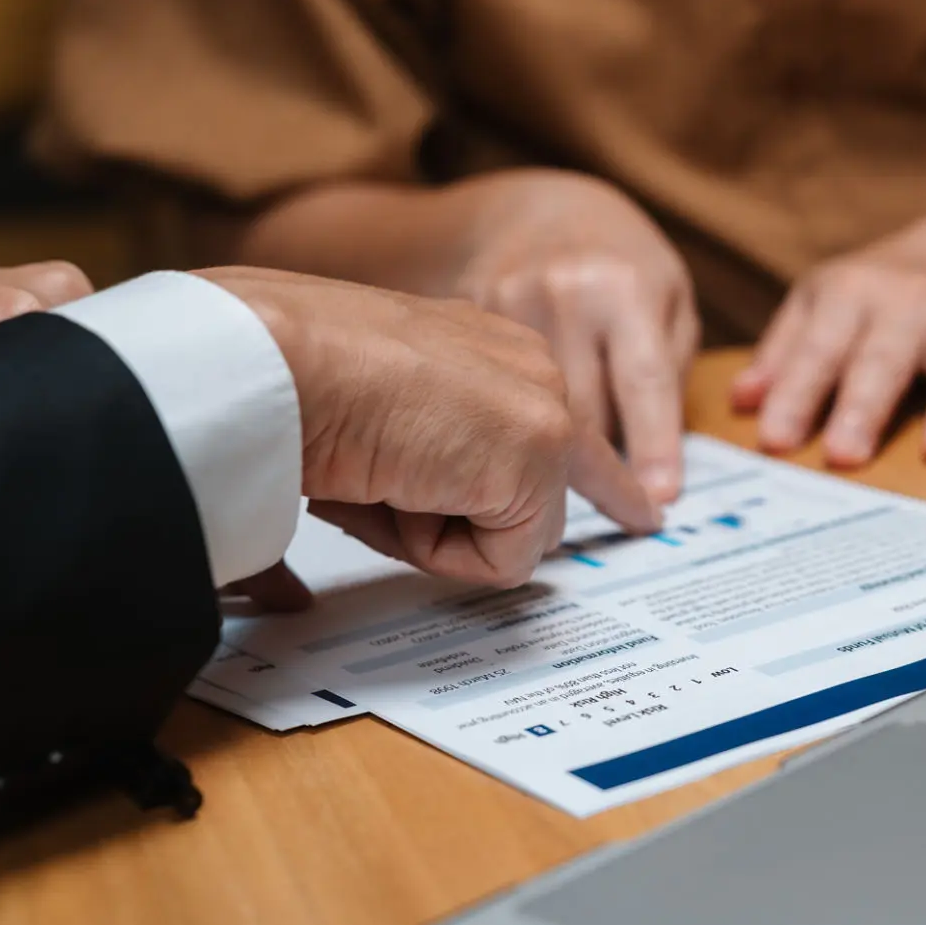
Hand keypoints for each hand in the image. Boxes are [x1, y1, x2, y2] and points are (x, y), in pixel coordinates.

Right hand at [196, 269, 661, 590]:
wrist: (279, 356)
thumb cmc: (287, 384)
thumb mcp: (359, 427)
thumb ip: (388, 479)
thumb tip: (314, 579)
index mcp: (481, 346)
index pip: (558, 423)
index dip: (603, 477)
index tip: (646, 511)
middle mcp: (525, 364)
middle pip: (555, 487)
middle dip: (497, 523)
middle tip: (470, 500)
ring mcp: (542, 407)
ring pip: (514, 533)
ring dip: (434, 531)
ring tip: (378, 473)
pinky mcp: (539, 455)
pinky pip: (501, 560)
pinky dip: (436, 548)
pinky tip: (400, 486)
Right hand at [448, 172, 698, 505]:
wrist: (533, 210)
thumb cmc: (618, 262)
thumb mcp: (668, 296)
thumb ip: (669, 367)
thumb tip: (657, 461)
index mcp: (622, 287)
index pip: (643, 381)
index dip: (653, 447)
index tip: (660, 503)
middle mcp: (562, 293)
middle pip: (582, 412)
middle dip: (601, 470)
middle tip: (624, 509)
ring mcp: (504, 304)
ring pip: (530, 415)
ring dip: (550, 454)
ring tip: (564, 473)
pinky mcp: (463, 317)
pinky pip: (492, 394)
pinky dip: (507, 424)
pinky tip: (513, 434)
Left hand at [731, 229, 925, 467]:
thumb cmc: (876, 293)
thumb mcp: (820, 304)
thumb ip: (783, 355)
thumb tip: (741, 403)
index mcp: (850, 293)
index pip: (818, 349)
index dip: (795, 394)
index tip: (774, 440)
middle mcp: (908, 302)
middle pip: (884, 360)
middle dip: (863, 407)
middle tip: (844, 456)